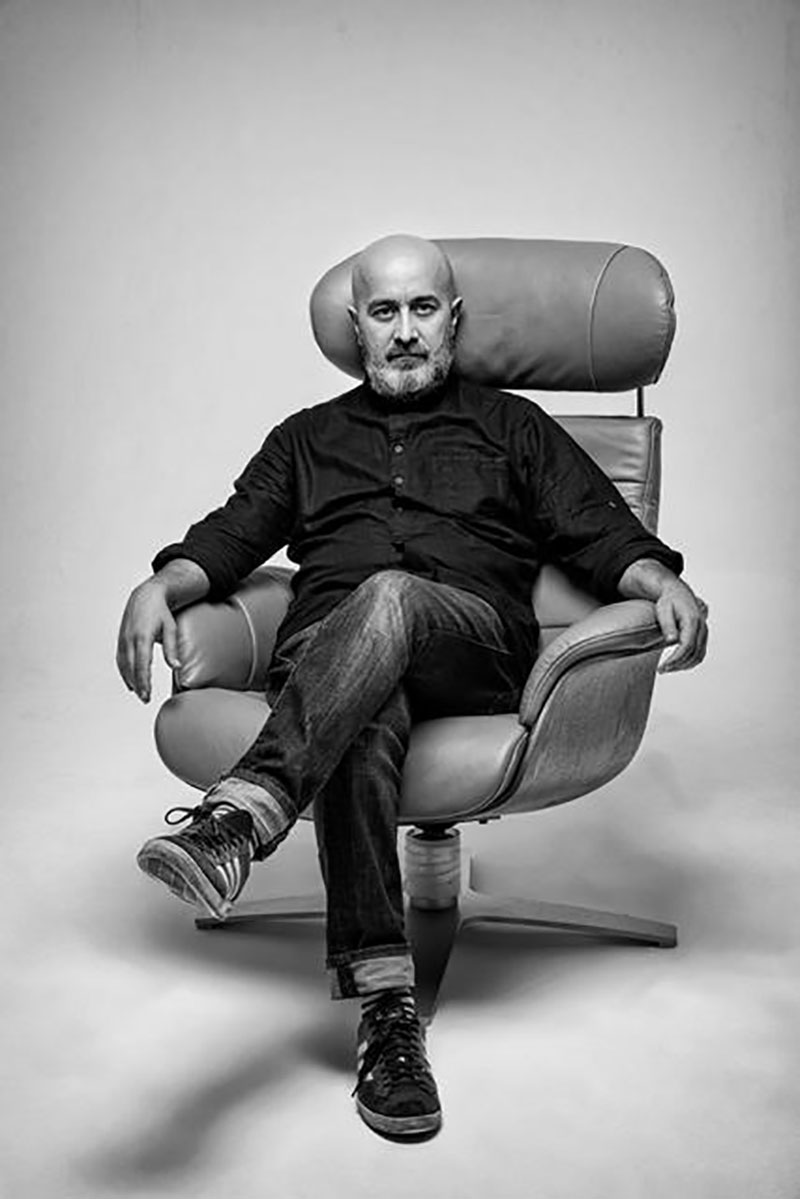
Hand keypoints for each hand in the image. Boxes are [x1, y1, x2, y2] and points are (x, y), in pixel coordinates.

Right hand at [116, 579, 180, 702]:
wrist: (145, 595)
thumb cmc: (160, 611)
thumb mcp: (170, 628)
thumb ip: (172, 648)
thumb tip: (176, 667)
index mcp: (143, 636)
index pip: (142, 664)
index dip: (143, 681)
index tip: (147, 694)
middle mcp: (130, 638)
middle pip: (131, 667)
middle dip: (138, 684)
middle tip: (145, 699)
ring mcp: (123, 638)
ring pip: (123, 664)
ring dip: (130, 679)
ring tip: (139, 693)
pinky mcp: (121, 638)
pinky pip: (120, 658)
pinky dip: (124, 671)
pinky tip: (130, 681)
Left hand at [655, 581, 708, 672]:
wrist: (678, 593)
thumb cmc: (669, 601)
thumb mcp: (664, 610)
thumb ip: (668, 625)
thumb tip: (672, 641)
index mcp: (692, 620)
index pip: (687, 645)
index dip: (675, 659)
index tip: (662, 667)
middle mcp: (702, 627)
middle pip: (694, 653)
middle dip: (678, 664)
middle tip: (662, 670)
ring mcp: (704, 632)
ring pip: (699, 655)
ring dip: (684, 665)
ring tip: (667, 668)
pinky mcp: (703, 636)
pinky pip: (700, 653)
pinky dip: (690, 662)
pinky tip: (677, 664)